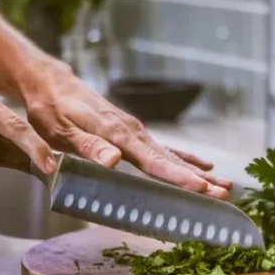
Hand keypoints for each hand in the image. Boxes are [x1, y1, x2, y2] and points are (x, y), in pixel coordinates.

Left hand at [19, 59, 231, 198]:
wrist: (51, 82)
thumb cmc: (49, 109)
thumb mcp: (59, 129)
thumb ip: (88, 146)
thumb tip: (115, 161)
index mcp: (117, 134)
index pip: (152, 160)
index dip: (177, 176)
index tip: (200, 188)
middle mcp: (133, 132)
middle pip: (171, 159)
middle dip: (198, 178)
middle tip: (225, 192)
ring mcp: (136, 132)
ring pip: (173, 155)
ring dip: (199, 172)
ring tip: (226, 186)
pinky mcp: (134, 133)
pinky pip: (166, 148)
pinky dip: (187, 158)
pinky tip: (205, 166)